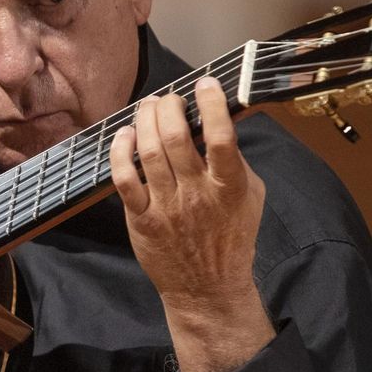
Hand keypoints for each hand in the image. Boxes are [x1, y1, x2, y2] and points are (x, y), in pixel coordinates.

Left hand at [108, 77, 272, 371]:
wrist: (207, 288)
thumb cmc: (231, 236)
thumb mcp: (250, 196)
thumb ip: (235, 160)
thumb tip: (216, 122)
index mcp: (230, 185)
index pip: (221, 136)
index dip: (211, 103)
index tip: (203, 84)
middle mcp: (197, 195)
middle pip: (176, 138)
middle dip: (168, 107)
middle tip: (167, 98)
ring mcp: (167, 208)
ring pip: (149, 152)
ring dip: (145, 121)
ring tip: (147, 108)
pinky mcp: (142, 219)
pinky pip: (124, 179)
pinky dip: (121, 152)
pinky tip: (125, 136)